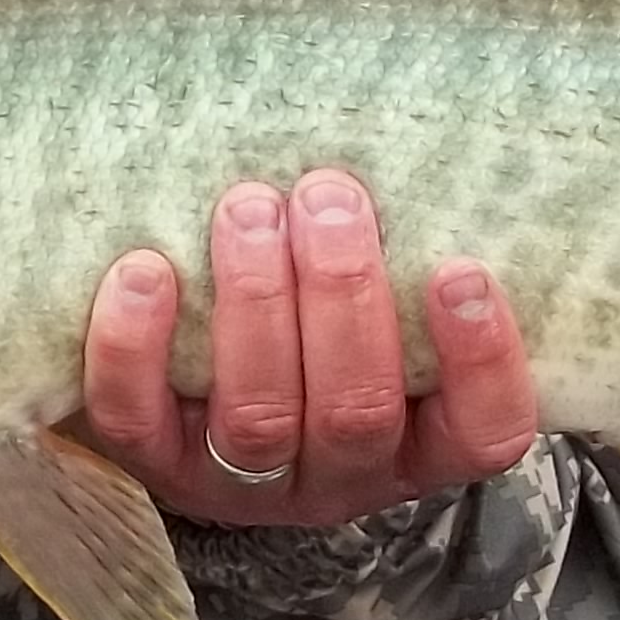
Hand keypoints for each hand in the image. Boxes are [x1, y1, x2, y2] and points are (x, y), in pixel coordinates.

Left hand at [76, 171, 540, 527]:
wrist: (190, 405)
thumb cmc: (316, 328)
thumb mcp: (384, 308)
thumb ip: (406, 254)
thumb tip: (418, 137)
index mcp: (421, 444)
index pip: (485, 432)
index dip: (481, 360)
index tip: (460, 268)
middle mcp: (340, 476)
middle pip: (356, 410)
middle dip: (342, 295)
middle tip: (329, 195)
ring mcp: (243, 482)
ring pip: (258, 415)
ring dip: (255, 302)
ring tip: (249, 208)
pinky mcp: (154, 464)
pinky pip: (137, 420)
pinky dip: (134, 346)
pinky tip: (143, 270)